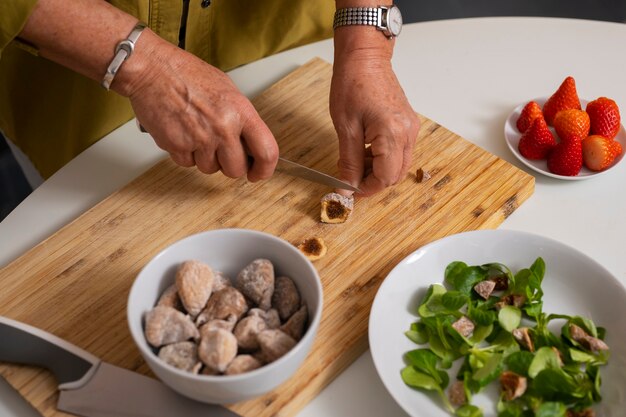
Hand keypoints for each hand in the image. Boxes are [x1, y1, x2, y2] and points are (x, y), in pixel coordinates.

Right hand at [126, 31, 278, 180]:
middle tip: (221, 151)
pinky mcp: (177, 146)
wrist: (153, 69)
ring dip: (204, 158)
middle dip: (229, 165)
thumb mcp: (227, 91)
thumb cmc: (186, 74)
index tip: (258, 173)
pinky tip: (182, 133)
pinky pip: (187, 164)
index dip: (264, 169)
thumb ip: (241, 119)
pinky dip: (184, 153)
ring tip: (197, 133)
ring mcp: (200, 139)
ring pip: (210, 169)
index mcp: (241, 111)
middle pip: (236, 170)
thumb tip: (250, 144)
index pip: (266, 152)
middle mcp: (223, 127)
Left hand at [330, 44, 419, 195]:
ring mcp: (410, 127)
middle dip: (373, 182)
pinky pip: (400, 150)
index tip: (350, 191)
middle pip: (396, 175)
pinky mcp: (407, 123)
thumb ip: (349, 161)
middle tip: (350, 179)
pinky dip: (384, 158)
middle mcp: (407, 132)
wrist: (365, 57)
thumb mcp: (345, 127)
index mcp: (392, 134)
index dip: (367, 189)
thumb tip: (347, 186)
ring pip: (399, 164)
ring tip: (355, 162)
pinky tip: (365, 150)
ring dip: (378, 170)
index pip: (385, 178)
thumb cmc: (352, 84)